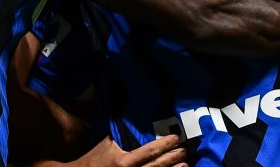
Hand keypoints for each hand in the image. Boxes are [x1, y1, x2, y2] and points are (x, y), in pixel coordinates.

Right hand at [67, 134, 186, 166]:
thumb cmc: (93, 159)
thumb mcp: (105, 143)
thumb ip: (120, 134)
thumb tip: (133, 116)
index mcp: (122, 161)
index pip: (148, 152)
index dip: (164, 145)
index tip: (176, 138)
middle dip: (173, 159)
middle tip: (185, 151)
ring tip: (186, 165)